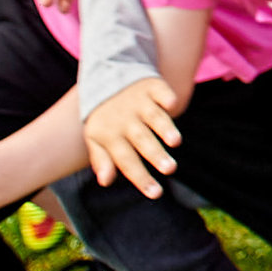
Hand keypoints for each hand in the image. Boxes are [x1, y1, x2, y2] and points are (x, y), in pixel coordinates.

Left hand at [84, 77, 184, 196]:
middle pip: (141, 140)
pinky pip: (159, 91)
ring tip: (175, 142)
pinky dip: (165, 96)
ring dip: (164, 127)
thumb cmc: (105, 117)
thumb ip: (101, 160)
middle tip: (170, 169)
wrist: (106, 77)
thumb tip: (105, 181)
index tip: (156, 193)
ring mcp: (138, 102)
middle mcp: (125, 119)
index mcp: (109, 135)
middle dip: (155, 154)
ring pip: (153, 117)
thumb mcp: (96, 138)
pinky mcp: (151, 85)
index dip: (141, 177)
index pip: (125, 160)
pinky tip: (172, 104)